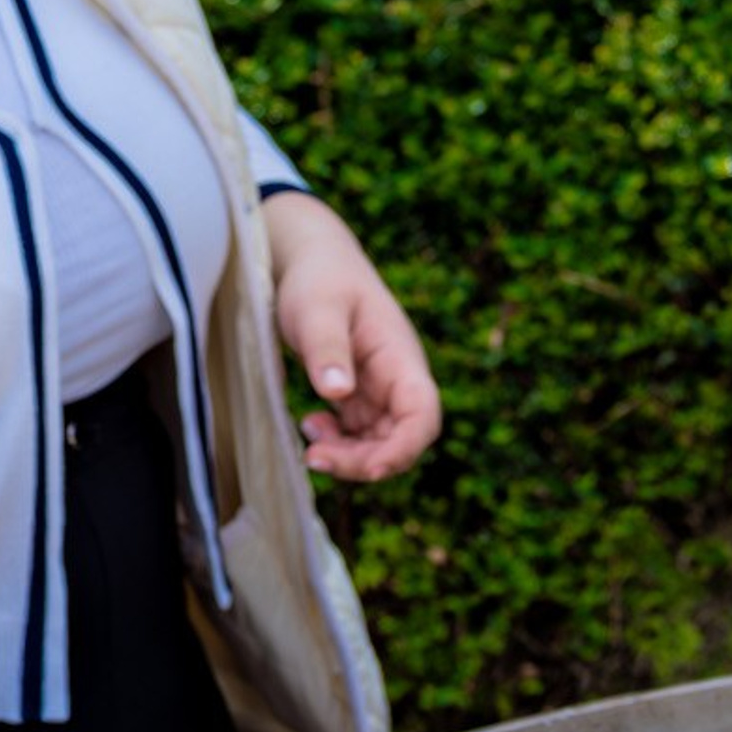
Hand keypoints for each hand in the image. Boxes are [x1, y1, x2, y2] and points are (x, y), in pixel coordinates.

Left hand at [262, 192, 443, 482]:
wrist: (314, 263)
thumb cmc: (320, 280)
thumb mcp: (318, 309)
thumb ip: (328, 348)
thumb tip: (336, 392)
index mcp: (402, 360)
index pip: (422, 416)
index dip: (404, 448)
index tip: (372, 468)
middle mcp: (399, 383)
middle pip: (400, 441)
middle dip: (363, 461)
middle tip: (315, 458)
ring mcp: (381, 393)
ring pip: (379, 445)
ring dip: (348, 455)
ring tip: (308, 433)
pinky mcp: (360, 398)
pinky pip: (360, 436)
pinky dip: (338, 442)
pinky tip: (311, 424)